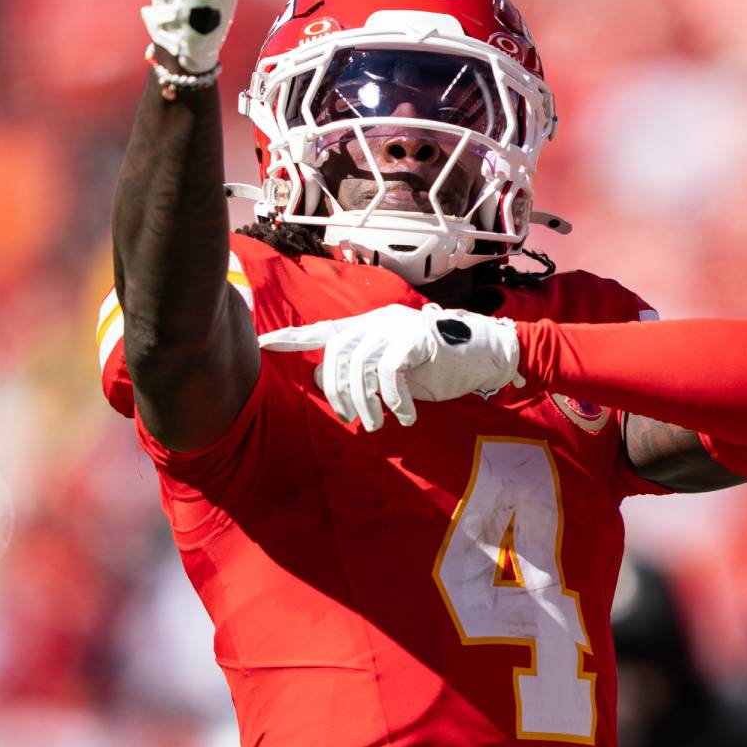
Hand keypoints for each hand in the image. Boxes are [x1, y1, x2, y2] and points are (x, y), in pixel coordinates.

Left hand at [258, 304, 524, 431]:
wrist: (485, 356)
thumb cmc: (439, 367)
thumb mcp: (394, 371)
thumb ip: (365, 372)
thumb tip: (333, 389)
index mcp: (369, 327)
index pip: (323, 330)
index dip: (293, 338)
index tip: (262, 343)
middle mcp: (378, 322)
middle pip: (336, 355)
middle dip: (339, 394)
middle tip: (354, 420)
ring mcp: (397, 328)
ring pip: (360, 368)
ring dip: (366, 404)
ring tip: (377, 425)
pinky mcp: (416, 340)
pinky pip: (389, 375)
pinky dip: (395, 401)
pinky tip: (406, 417)